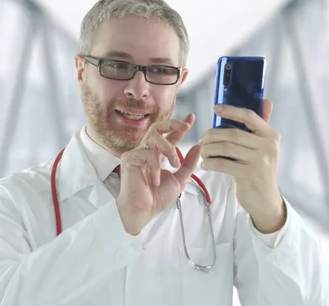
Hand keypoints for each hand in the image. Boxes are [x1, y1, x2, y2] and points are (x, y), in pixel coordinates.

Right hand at [117, 113, 200, 234]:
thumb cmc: (157, 198)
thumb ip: (188, 163)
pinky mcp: (129, 158)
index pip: (169, 135)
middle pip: (158, 128)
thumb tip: (199, 146)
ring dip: (170, 150)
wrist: (144, 211)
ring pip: (155, 138)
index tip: (191, 117)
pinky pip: (148, 153)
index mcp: (158, 155)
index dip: (179, 125)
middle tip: (186, 126)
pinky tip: (155, 179)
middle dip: (173, 123)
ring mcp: (137, 153)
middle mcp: (147, 151)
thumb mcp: (180, 179)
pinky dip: (156, 166)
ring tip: (174, 165)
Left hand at [199, 99, 285, 232]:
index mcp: (271, 135)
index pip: (249, 116)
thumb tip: (267, 101)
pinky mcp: (248, 174)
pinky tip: (205, 164)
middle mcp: (268, 146)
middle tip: (203, 139)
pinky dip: (210, 163)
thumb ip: (262, 126)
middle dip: (213, 135)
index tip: (216, 108)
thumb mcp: (266, 148)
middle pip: (232, 133)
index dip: (231, 110)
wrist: (266, 200)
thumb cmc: (261, 170)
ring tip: (203, 152)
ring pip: (225, 148)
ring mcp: (259, 161)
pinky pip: (222, 163)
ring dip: (209, 149)